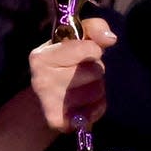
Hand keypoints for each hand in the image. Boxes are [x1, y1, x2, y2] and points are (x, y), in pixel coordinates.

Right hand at [28, 17, 116, 135]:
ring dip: (97, 88)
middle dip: (95, 70)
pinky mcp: (60, 121)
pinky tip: (84, 105)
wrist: (42, 103)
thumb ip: (94, 29)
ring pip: (98, 90)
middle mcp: (41, 79)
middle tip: (81, 74)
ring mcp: (50, 102)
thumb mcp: (76, 40)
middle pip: (96, 70)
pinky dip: (97, 107)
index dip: (93, 50)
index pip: (90, 49)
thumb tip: (109, 38)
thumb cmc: (64, 65)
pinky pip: (97, 109)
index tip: (83, 54)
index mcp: (41, 56)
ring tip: (82, 88)